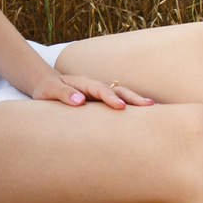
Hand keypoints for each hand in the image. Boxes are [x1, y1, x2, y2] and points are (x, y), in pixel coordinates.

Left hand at [29, 71, 153, 109]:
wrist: (46, 87)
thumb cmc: (47, 90)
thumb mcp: (49, 91)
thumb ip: (63, 94)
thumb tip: (80, 101)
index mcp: (85, 83)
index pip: (101, 89)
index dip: (111, 98)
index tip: (121, 107)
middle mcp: (96, 87)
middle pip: (119, 91)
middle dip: (134, 98)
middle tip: (151, 106)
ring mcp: (101, 95)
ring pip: (122, 97)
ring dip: (138, 103)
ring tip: (156, 110)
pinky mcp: (101, 104)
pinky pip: (118, 105)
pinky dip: (132, 109)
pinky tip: (144, 119)